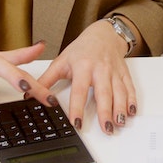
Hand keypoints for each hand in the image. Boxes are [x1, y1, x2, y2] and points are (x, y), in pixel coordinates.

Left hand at [37, 20, 135, 134]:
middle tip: (106, 128)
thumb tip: (30, 94)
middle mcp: (100, 69)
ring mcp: (114, 71)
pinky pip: (129, 87)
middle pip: (104, 92)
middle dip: (106, 111)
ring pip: (119, 91)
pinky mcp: (124, 73)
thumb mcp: (62, 61)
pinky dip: (132, 100)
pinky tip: (131, 112)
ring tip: (119, 123)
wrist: (103, 34)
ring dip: (121, 108)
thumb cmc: (82, 49)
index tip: (76, 122)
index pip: (80, 89)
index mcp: (83, 66)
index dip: (78, 107)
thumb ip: (47, 79)